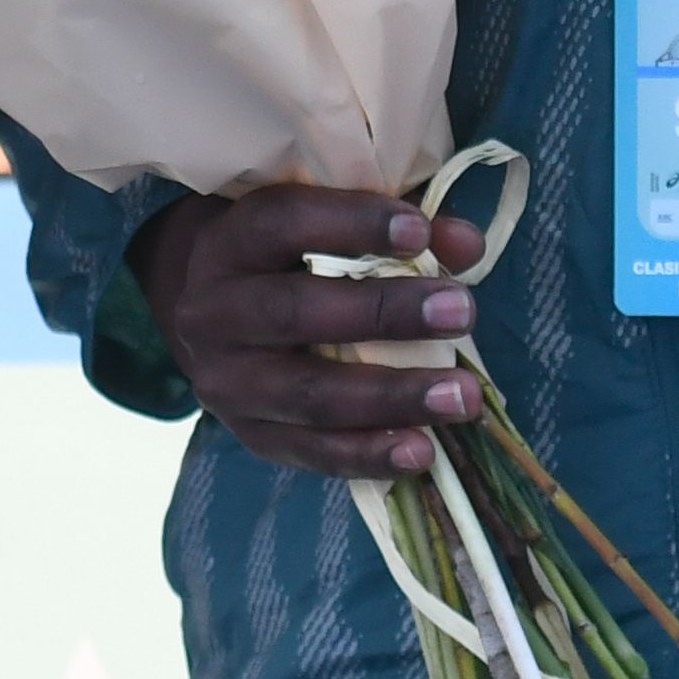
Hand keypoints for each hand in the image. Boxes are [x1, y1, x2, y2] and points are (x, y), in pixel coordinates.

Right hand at [130, 184, 487, 478]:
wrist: (218, 325)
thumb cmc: (288, 263)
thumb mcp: (324, 231)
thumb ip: (396, 231)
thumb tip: (466, 243)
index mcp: (229, 243)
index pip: (282, 223)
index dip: (349, 223)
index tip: (419, 232)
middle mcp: (213, 313)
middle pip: (295, 312)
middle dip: (385, 313)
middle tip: (461, 311)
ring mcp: (226, 383)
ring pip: (310, 394)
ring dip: (393, 396)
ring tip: (463, 396)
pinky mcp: (251, 436)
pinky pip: (311, 451)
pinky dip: (369, 454)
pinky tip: (422, 451)